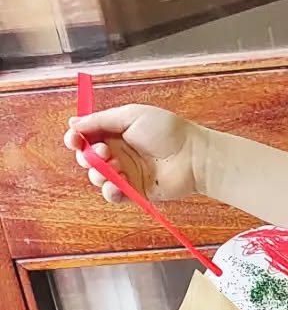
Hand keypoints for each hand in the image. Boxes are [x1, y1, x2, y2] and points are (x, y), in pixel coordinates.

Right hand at [64, 105, 205, 204]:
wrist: (193, 156)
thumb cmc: (167, 131)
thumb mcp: (131, 115)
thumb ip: (101, 120)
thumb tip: (74, 123)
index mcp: (116, 132)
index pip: (87, 136)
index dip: (76, 138)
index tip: (73, 139)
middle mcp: (119, 152)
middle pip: (88, 157)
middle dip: (87, 156)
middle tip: (103, 152)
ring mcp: (127, 172)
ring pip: (98, 177)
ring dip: (98, 173)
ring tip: (114, 166)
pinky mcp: (135, 190)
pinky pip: (113, 194)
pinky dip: (110, 191)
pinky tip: (116, 185)